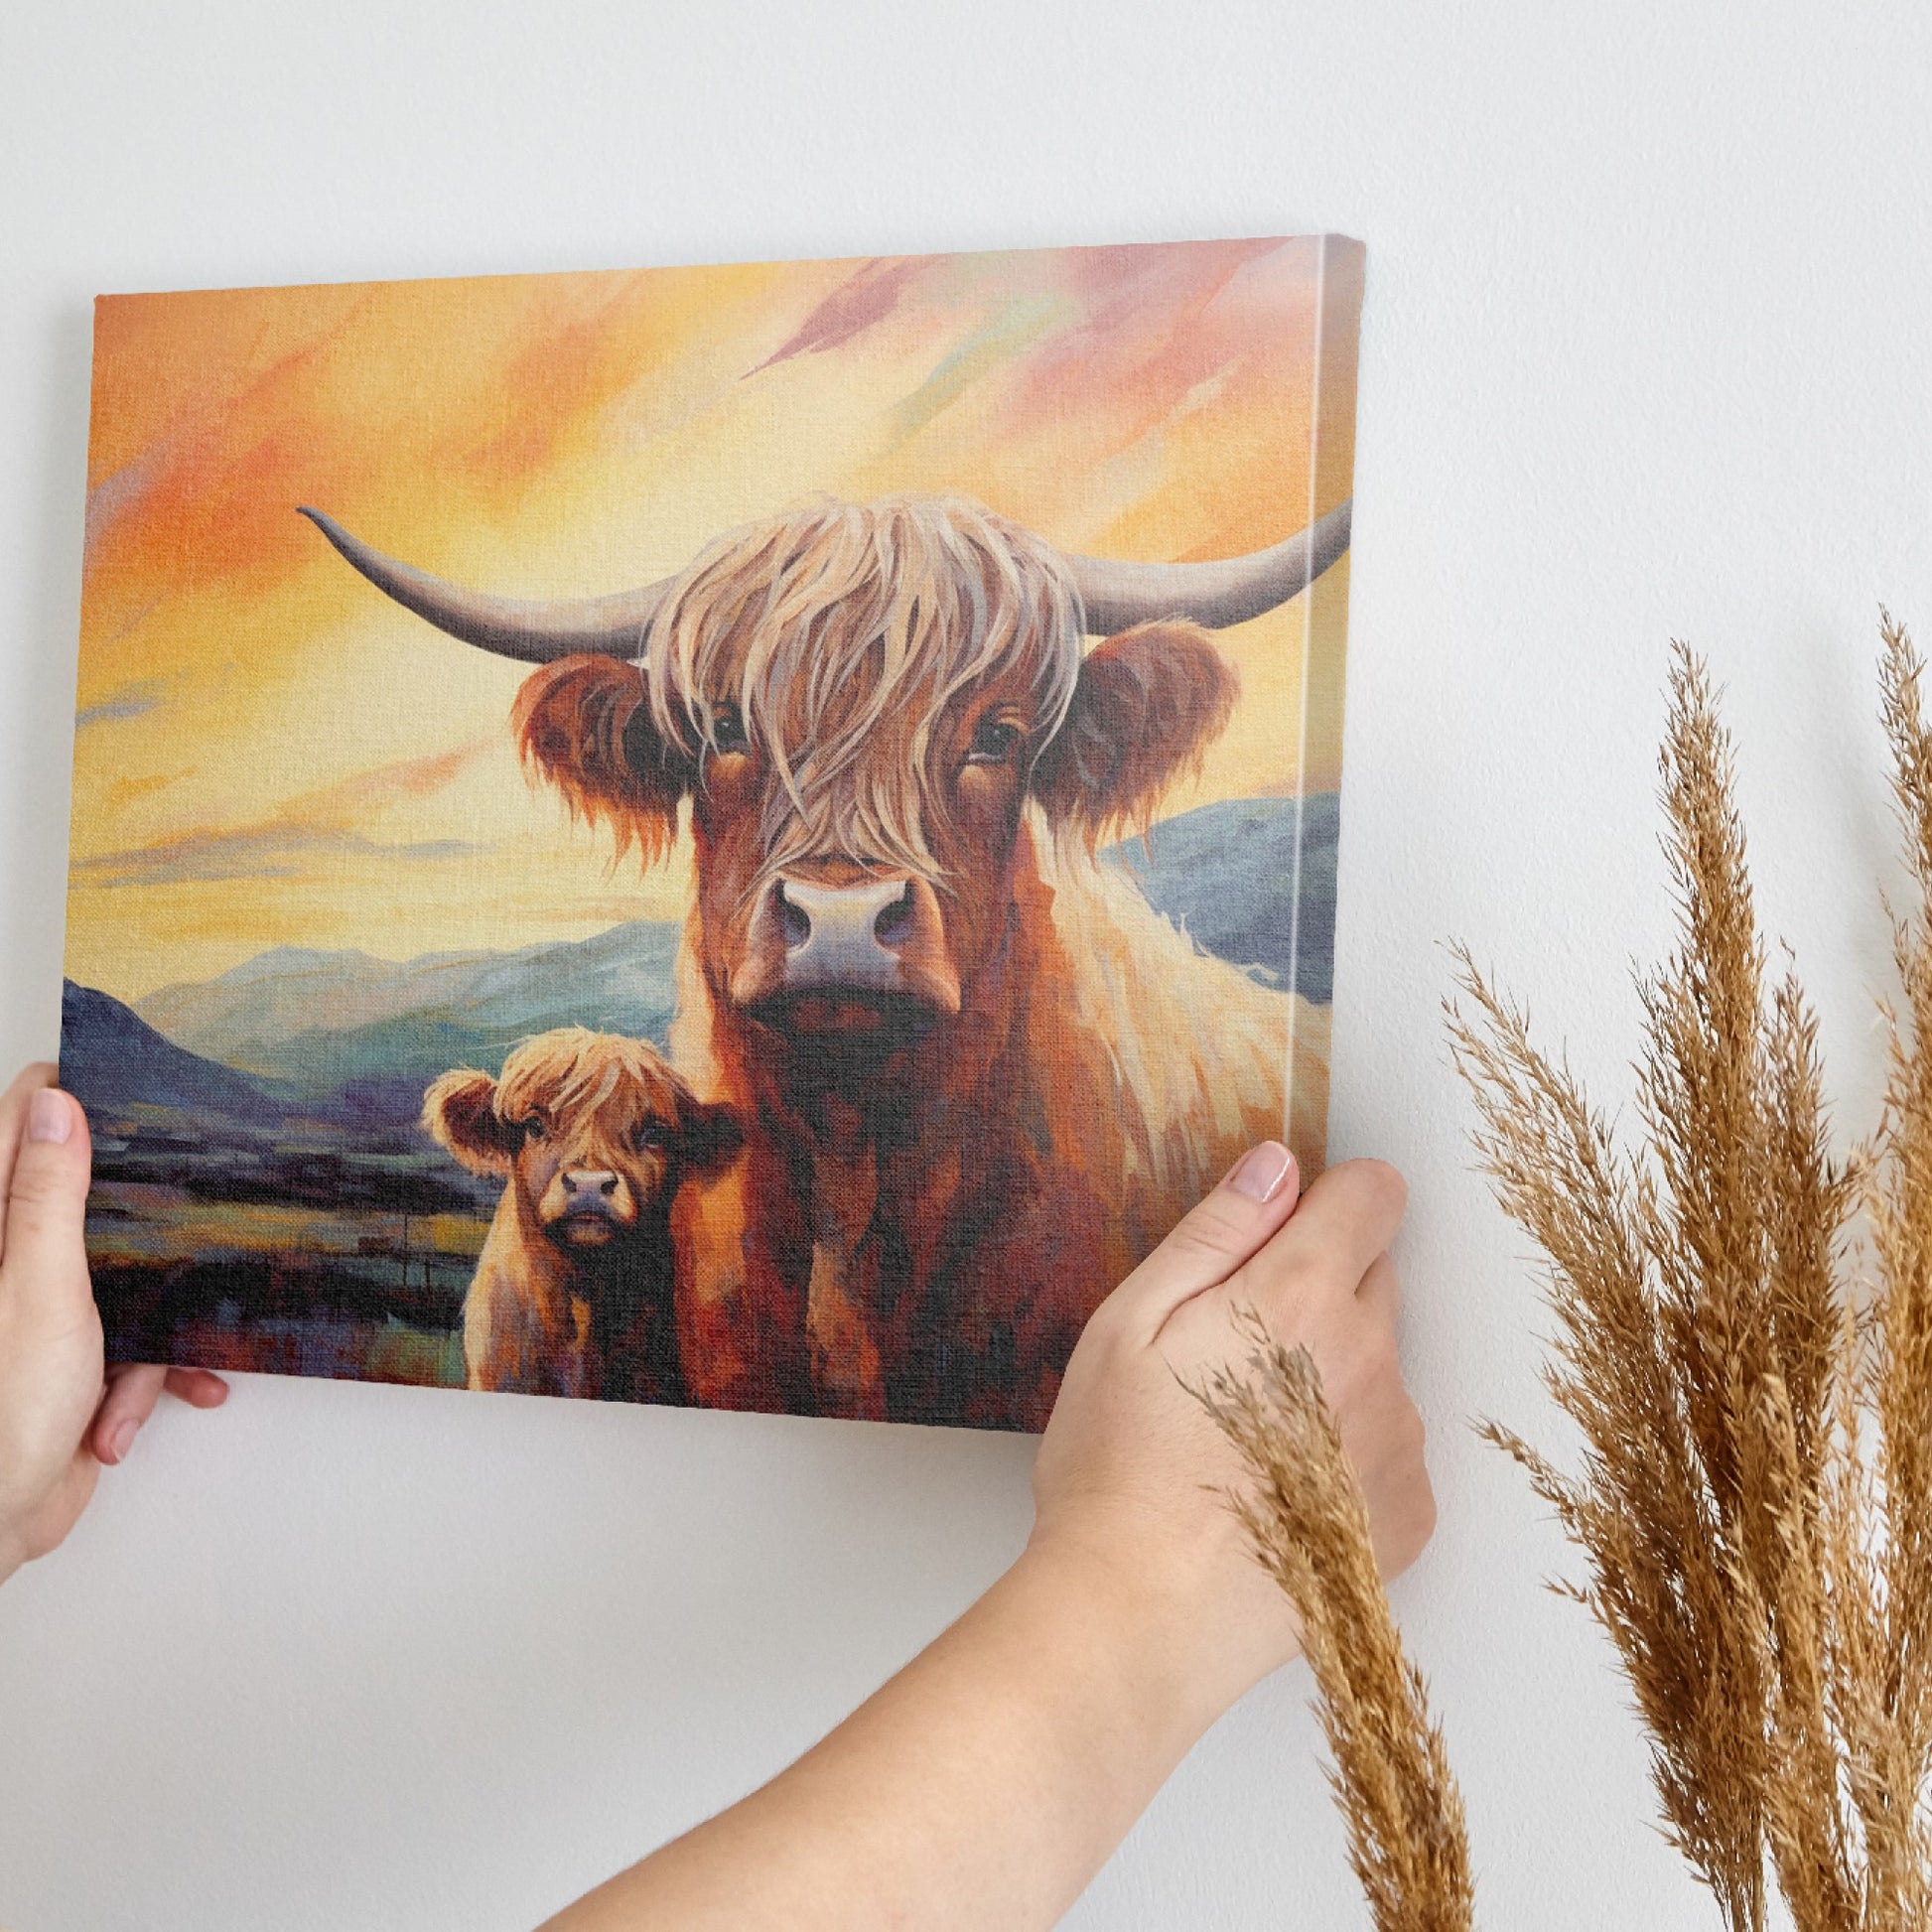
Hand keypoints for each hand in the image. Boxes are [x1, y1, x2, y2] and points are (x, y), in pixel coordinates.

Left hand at [0, 1063, 227, 1582]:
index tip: (132, 1092)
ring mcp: (42, 1308)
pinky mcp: (71, 1355)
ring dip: (150, 1326)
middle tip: (183, 1216)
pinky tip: (129, 1414)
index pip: (23, 1123)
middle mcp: (12, 1260)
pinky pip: (132, 1341)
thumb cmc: (2, 1413)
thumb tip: (57, 1104)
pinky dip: (143, 1377)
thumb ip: (49, 1195)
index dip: (73, 1100)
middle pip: (88, 1196)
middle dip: (144, 1223)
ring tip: (145, 1369)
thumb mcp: (41, 1288)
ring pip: (126, 1273)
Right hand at [1028, 1145, 1433, 1723]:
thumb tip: (1276, 1166)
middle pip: (1376, 1279)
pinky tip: (1276, 1490)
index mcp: (1301, 1296)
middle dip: (1317, 1292)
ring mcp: (1397, 1442)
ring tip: (1243, 1437)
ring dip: (1332, 1378)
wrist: (1142, 1617)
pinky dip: (1346, 1456)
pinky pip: (1389, 1449)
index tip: (1282, 1234)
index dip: (1328, 1200)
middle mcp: (1372, 1359)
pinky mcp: (1407, 1515)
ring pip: (1379, 1367)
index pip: (1374, 1195)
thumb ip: (1215, 1232)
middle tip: (1231, 1352)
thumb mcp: (1130, 1323)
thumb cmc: (1119, 1470)